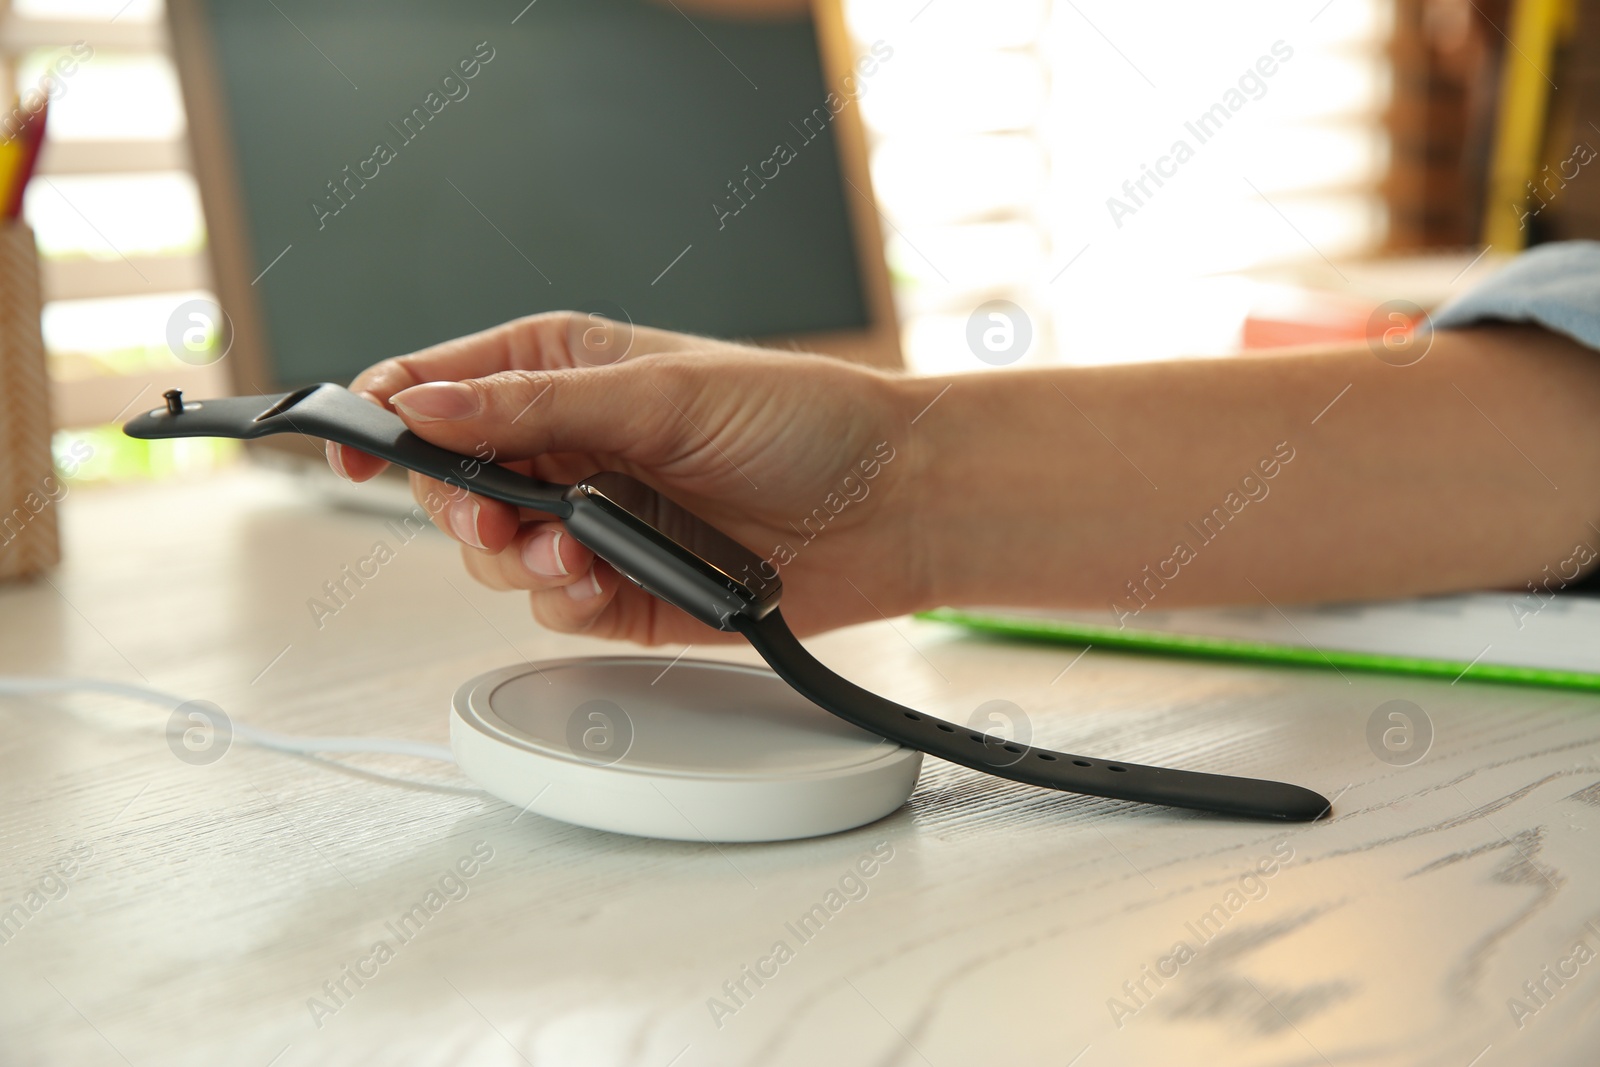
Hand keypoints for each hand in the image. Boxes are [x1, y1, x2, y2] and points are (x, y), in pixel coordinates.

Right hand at [329, 312, 927, 643]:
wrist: (889, 506)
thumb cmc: (800, 420)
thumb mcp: (662, 392)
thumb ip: (534, 406)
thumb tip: (423, 404)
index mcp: (563, 371)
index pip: (439, 386)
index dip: (383, 414)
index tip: (345, 446)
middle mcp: (566, 445)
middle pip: (451, 481)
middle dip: (460, 501)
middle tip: (495, 510)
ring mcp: (589, 519)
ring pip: (491, 552)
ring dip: (516, 555)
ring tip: (576, 548)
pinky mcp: (619, 587)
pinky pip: (548, 604)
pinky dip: (563, 597)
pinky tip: (604, 579)